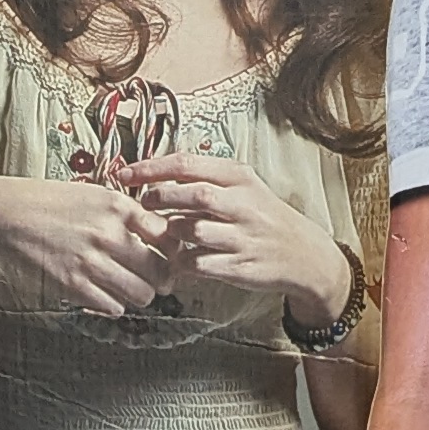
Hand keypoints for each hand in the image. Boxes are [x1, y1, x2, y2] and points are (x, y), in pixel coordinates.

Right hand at [0, 174, 168, 317]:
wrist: (7, 214)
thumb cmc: (50, 203)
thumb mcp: (94, 195)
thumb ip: (128, 214)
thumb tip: (160, 236)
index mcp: (118, 206)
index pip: (168, 236)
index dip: (175, 252)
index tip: (170, 258)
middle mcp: (108, 234)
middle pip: (160, 272)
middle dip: (161, 280)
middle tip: (155, 281)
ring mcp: (91, 262)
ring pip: (140, 295)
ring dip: (137, 295)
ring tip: (127, 287)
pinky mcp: (73, 285)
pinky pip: (112, 306)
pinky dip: (113, 304)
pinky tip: (103, 292)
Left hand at [109, 153, 350, 326]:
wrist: (304, 255)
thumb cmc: (264, 218)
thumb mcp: (243, 187)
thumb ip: (204, 177)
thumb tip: (155, 172)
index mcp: (239, 178)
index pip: (187, 163)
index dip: (150, 168)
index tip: (124, 173)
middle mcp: (243, 204)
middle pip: (191, 195)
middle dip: (159, 198)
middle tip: (143, 204)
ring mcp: (243, 237)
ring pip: (192, 230)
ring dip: (170, 232)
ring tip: (164, 233)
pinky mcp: (240, 266)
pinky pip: (198, 263)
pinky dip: (181, 261)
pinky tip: (179, 258)